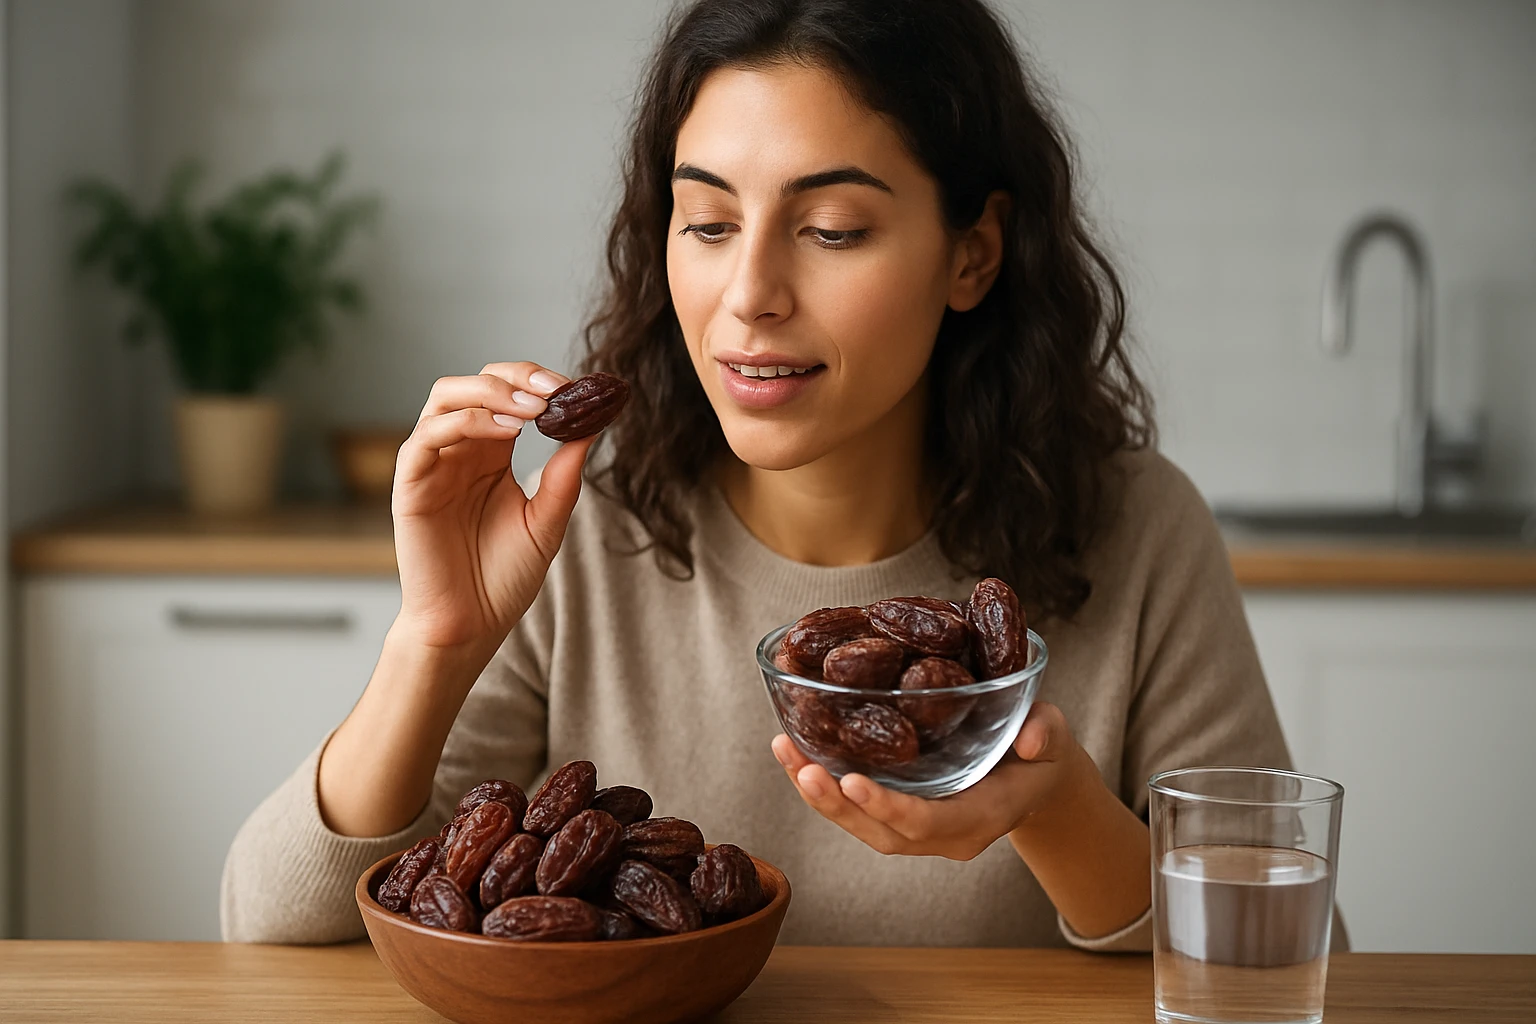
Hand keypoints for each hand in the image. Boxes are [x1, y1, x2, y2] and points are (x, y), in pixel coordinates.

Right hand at [391, 361, 592, 655]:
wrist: (472, 626)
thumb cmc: (504, 577)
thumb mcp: (548, 519)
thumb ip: (564, 474)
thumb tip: (593, 423)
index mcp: (491, 453)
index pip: (508, 392)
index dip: (540, 382)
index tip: (580, 390)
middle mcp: (460, 450)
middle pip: (476, 382)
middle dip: (517, 376)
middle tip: (555, 391)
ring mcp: (432, 463)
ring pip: (446, 396)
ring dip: (492, 392)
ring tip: (534, 410)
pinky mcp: (410, 485)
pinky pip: (426, 436)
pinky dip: (466, 422)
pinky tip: (505, 432)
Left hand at [771, 701, 1092, 859]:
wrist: (1034, 777)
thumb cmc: (1041, 753)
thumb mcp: (1054, 738)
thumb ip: (1045, 735)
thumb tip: (1031, 738)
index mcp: (980, 818)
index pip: (929, 822)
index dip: (889, 806)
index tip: (853, 781)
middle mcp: (942, 834)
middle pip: (880, 832)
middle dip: (836, 805)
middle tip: (801, 769)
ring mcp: (917, 829)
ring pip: (859, 823)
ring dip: (817, 793)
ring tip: (784, 752)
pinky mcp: (897, 814)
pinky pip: (854, 808)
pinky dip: (821, 783)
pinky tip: (792, 750)